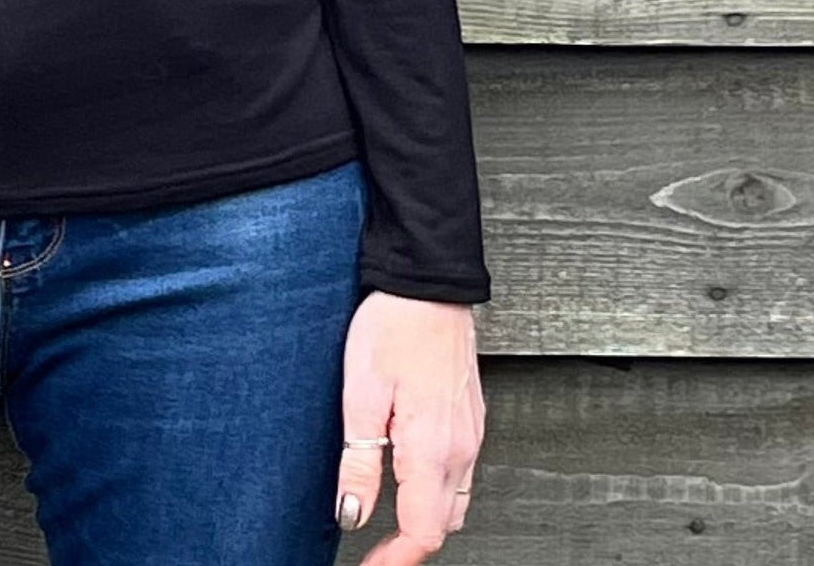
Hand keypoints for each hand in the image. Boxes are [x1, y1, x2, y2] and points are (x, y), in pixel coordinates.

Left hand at [333, 291, 484, 560]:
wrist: (429, 285)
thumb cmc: (395, 326)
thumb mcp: (360, 395)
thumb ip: (359, 463)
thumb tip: (352, 514)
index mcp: (433, 449)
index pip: (423, 532)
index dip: (395, 559)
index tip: (370, 565)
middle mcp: (461, 447)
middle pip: (443, 524)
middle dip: (410, 543)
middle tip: (375, 549)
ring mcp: (471, 433)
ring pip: (456, 501)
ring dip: (426, 517)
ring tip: (390, 518)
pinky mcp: (470, 418)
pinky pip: (460, 472)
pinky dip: (437, 489)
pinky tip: (411, 474)